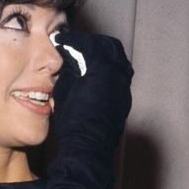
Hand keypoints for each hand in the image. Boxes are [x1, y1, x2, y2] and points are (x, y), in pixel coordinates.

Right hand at [50, 30, 131, 150]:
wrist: (88, 148)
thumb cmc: (73, 121)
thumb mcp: (64, 89)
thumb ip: (69, 68)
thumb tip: (69, 56)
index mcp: (102, 69)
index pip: (89, 44)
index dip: (75, 40)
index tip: (64, 41)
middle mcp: (118, 75)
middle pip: (110, 47)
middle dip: (93, 43)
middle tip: (78, 46)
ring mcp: (124, 88)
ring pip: (120, 60)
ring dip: (105, 54)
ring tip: (88, 58)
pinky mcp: (124, 99)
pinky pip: (121, 75)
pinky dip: (110, 69)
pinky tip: (96, 75)